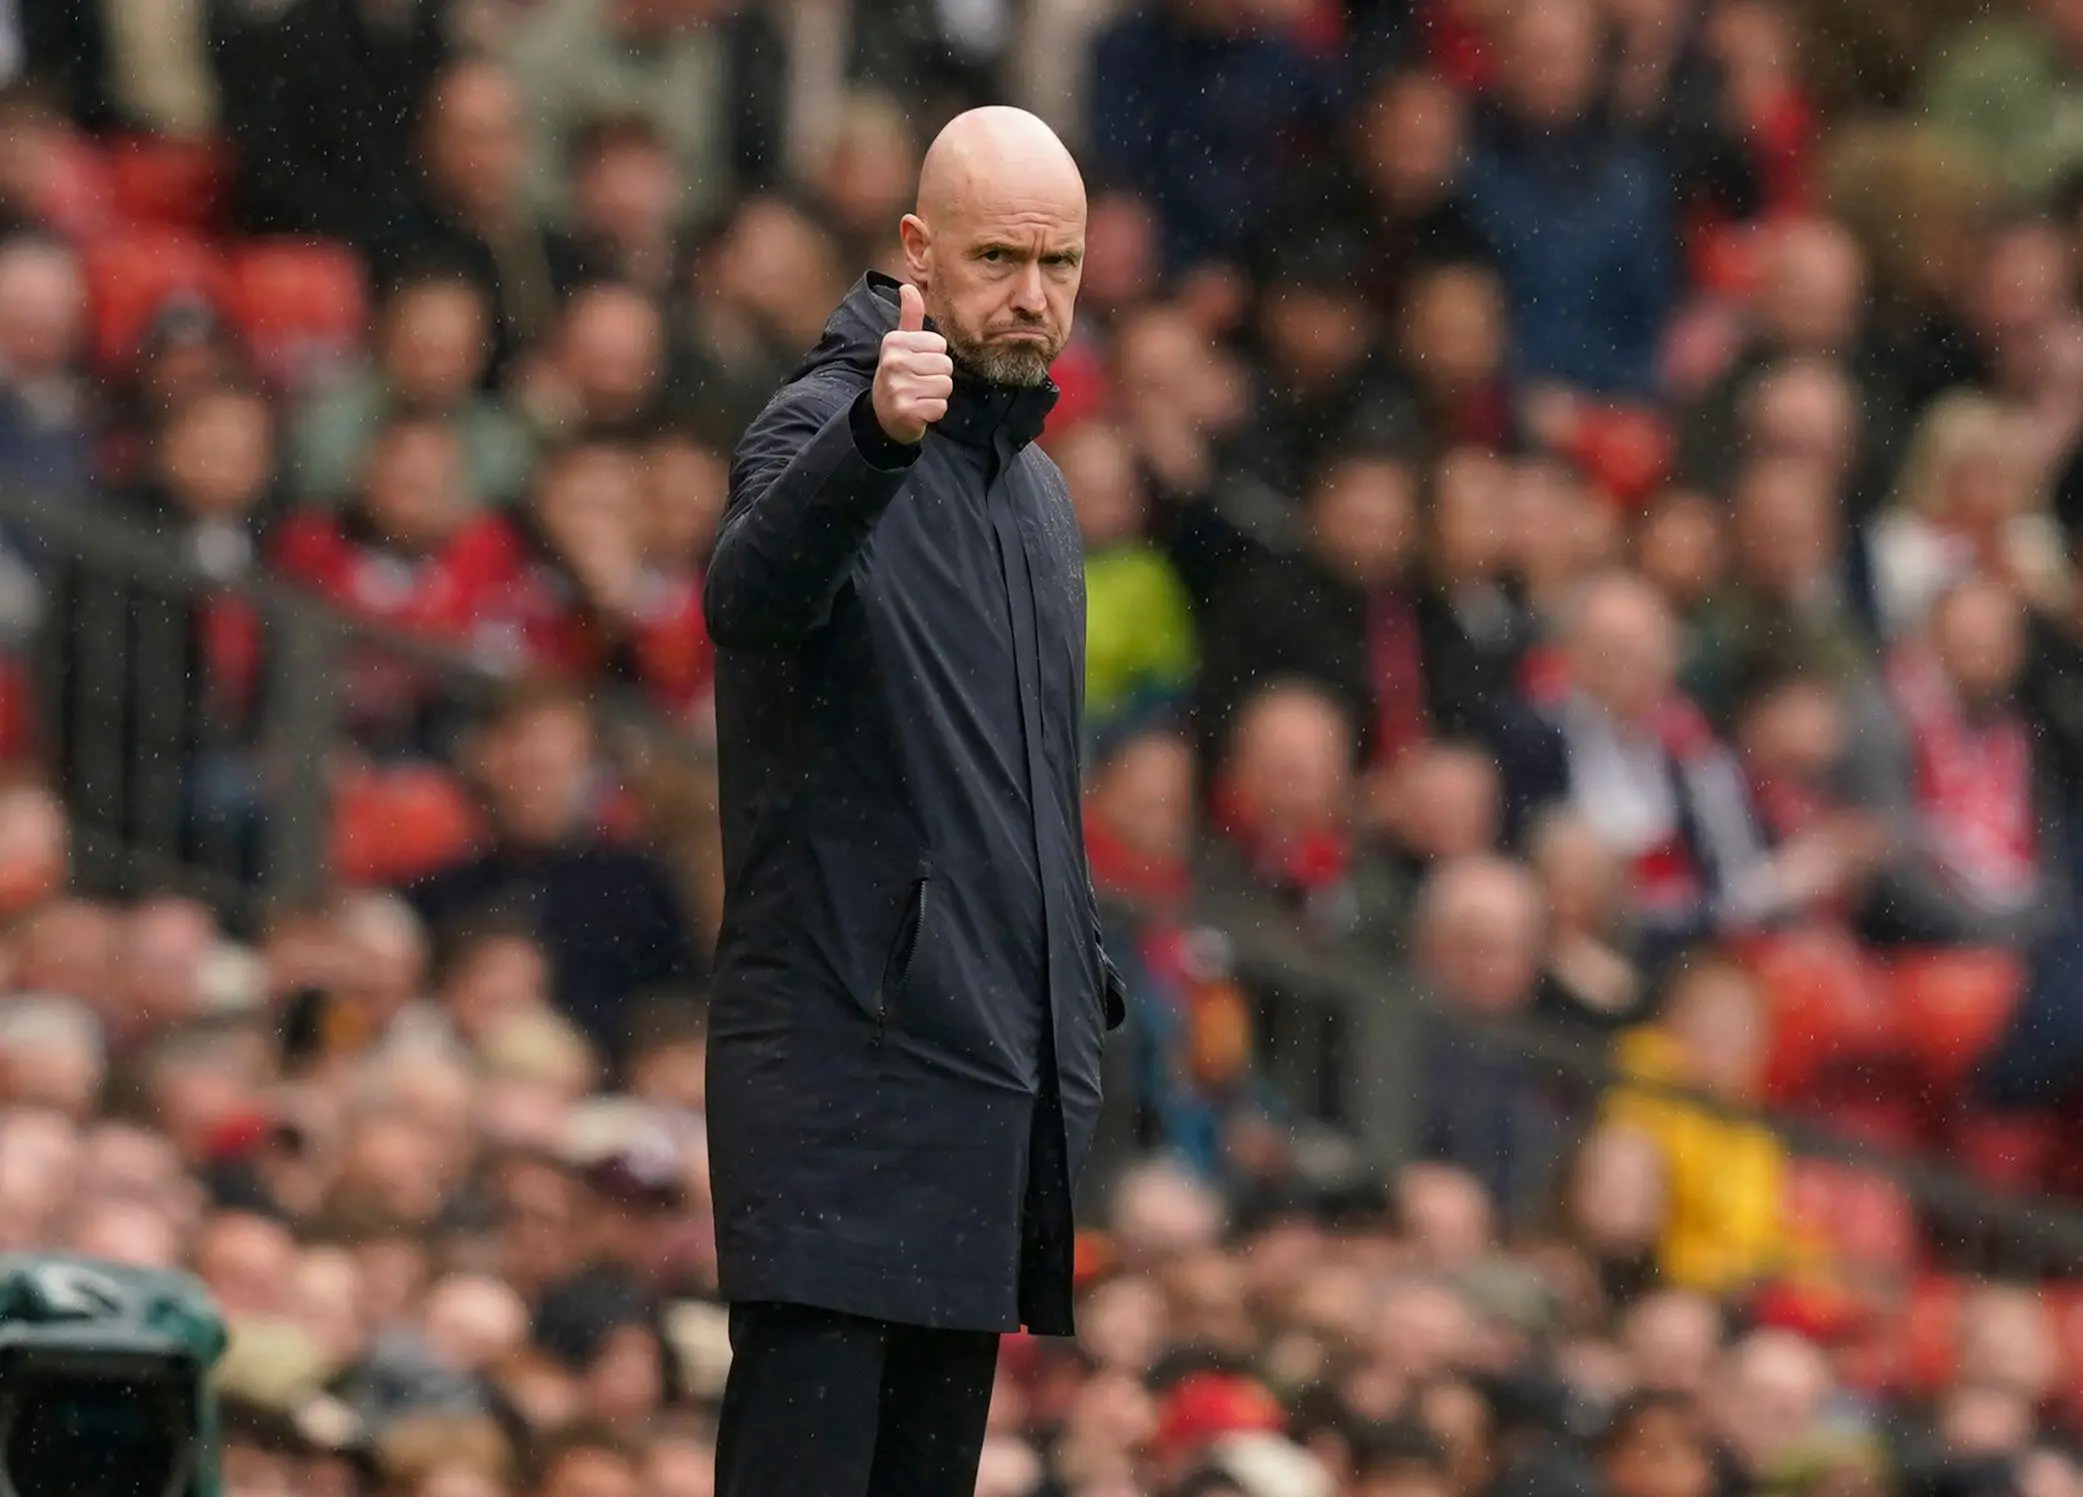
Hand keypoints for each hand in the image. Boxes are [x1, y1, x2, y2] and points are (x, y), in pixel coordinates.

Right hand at [873, 283, 951, 444]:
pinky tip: (918, 410)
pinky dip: (933, 412)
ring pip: (945, 386)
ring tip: (919, 396)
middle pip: (946, 365)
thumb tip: (908, 287)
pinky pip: (940, 407)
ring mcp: (898, 387)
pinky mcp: (906, 411)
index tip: (917, 365)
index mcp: (894, 341)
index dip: (934, 358)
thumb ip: (910, 316)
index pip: (941, 345)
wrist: (883, 415)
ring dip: (937, 395)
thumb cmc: (899, 374)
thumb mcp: (901, 344)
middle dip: (937, 377)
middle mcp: (893, 362)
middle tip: (918, 383)